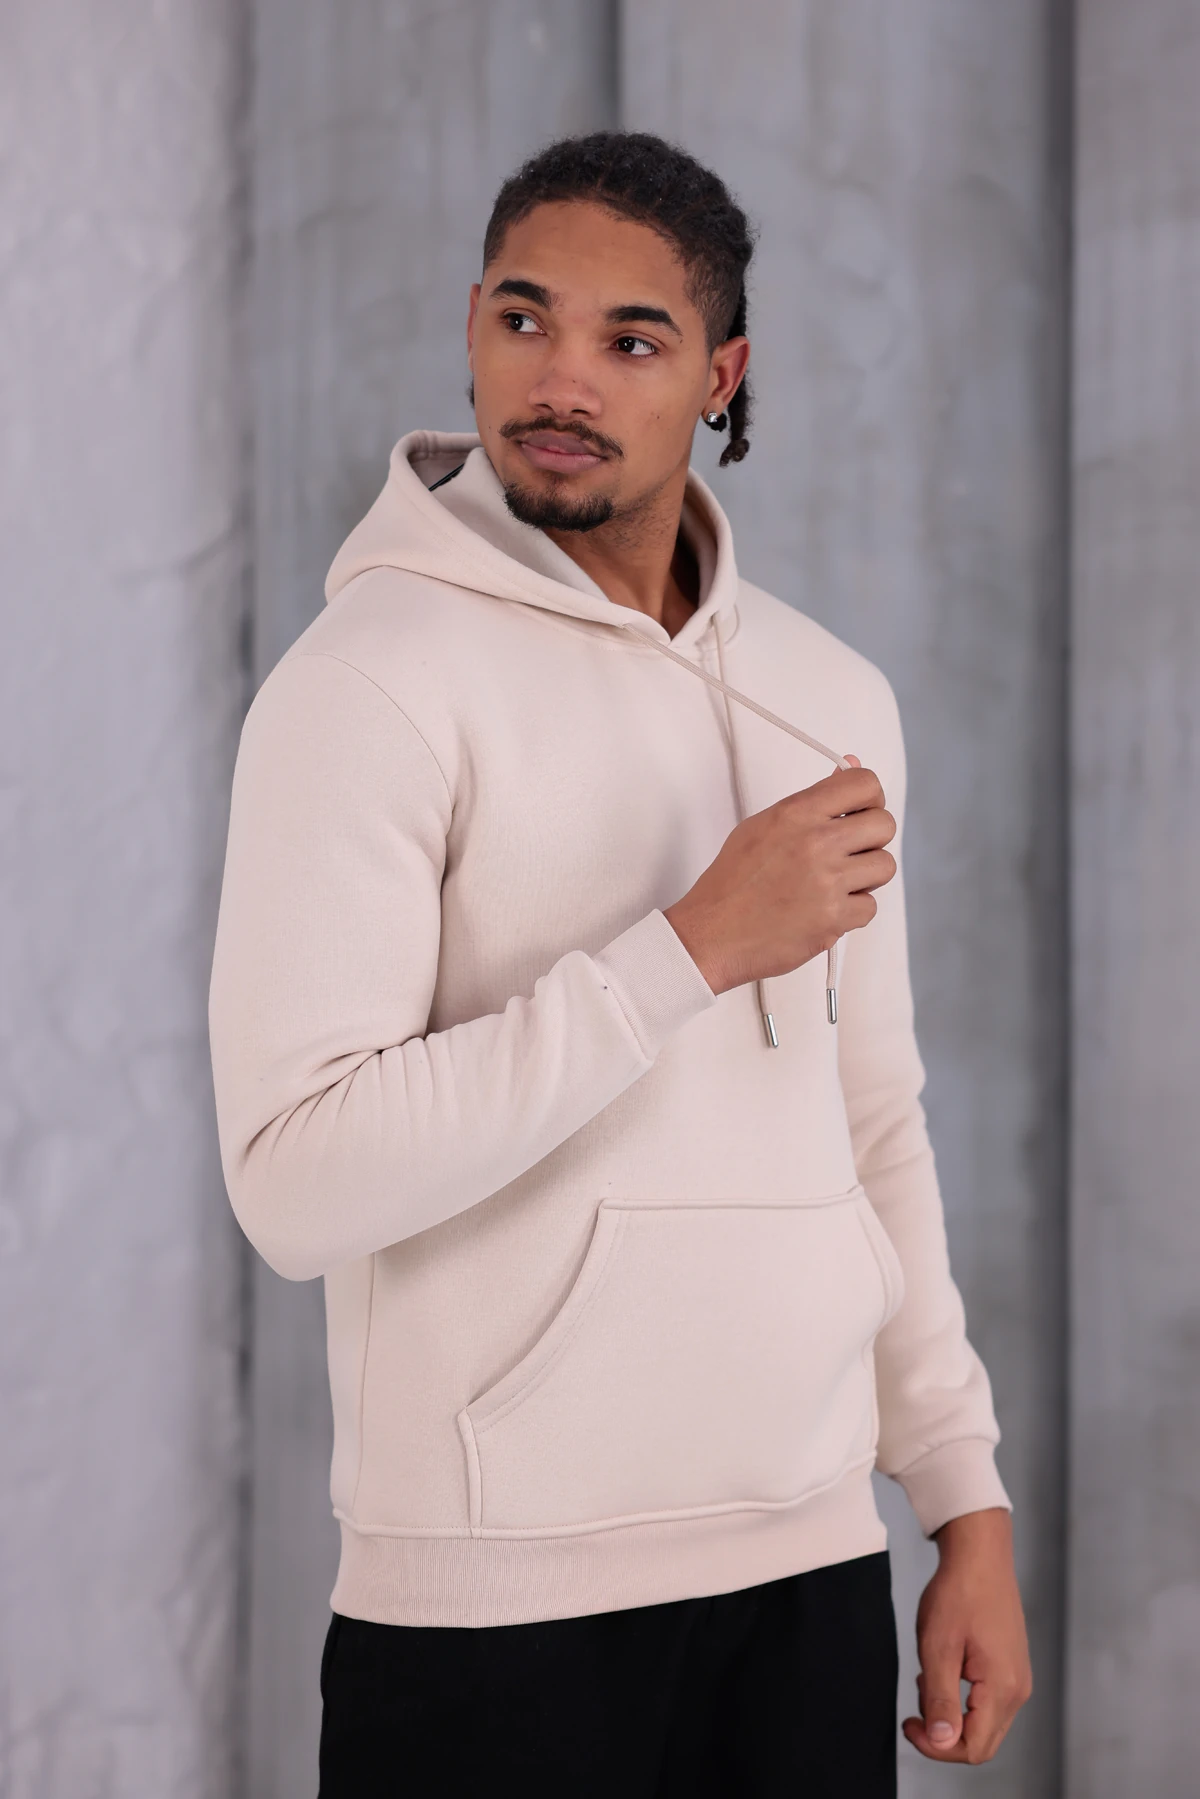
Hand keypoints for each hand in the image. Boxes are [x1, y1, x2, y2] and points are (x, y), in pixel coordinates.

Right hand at [663, 755, 895, 995]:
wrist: (711, 934)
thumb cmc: (733, 882)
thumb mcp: (763, 826)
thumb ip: (811, 800)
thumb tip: (848, 767)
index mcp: (796, 813)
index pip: (864, 784)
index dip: (871, 798)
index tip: (861, 813)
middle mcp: (815, 842)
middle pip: (884, 824)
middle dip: (872, 839)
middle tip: (849, 853)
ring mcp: (827, 881)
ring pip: (885, 866)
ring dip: (865, 877)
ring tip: (834, 884)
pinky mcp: (834, 918)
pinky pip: (871, 907)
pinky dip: (852, 912)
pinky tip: (824, 910)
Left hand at [903, 1507, 1032, 1763]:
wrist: (980, 1554)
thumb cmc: (959, 1593)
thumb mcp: (938, 1647)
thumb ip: (940, 1699)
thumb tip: (942, 1741)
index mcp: (1002, 1688)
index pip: (974, 1748)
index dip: (938, 1747)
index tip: (909, 1724)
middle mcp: (1018, 1690)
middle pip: (981, 1742)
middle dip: (944, 1734)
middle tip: (914, 1708)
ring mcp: (1017, 1678)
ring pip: (984, 1723)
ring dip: (951, 1714)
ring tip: (926, 1679)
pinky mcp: (1011, 1667)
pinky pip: (987, 1702)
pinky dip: (961, 1698)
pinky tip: (943, 1670)